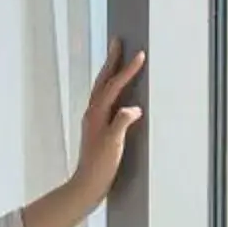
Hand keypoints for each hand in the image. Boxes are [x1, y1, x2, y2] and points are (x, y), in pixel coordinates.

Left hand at [19, 42, 145, 226]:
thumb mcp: (113, 145)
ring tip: (117, 59)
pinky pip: (105, 99)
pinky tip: (117, 93)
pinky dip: (111, 88)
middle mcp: (92, 113)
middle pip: (103, 80)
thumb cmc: (100, 166)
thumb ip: (122, 123)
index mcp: (97, 113)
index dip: (128, 70)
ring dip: (110, 72)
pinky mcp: (97, 128)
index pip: (114, 86)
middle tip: (118, 41)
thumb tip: (134, 108)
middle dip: (111, 60)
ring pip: (102, 88)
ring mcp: (93, 120)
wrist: (86, 185)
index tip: (140, 54)